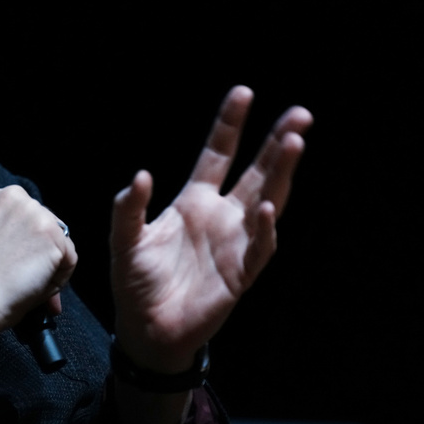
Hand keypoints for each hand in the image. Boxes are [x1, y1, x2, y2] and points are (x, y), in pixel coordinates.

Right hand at [0, 185, 75, 338]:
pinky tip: (36, 285)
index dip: (23, 240)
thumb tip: (28, 248)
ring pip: (60, 241)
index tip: (16, 257)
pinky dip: (60, 278)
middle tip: (23, 274)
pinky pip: (70, 259)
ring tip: (27, 281)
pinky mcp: (52, 236)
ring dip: (50, 264)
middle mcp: (15, 197)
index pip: (23, 213)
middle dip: (39, 251)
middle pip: (45, 223)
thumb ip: (4, 233)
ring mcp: (36, 214)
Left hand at [110, 85, 311, 372]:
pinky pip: (259, 247)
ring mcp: (235, 243)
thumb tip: (140, 176)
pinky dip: (264, 228)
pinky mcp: (240, 273)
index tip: (244, 92)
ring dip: (281, 173)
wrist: (145, 330)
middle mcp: (221, 216)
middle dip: (276, 143)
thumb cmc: (136, 283)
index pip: (218, 154)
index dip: (230, 125)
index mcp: (194, 201)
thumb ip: (128, 209)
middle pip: (255, 172)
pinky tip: (266, 206)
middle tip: (299, 115)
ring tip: (294, 142)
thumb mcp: (124, 241)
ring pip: (268, 200)